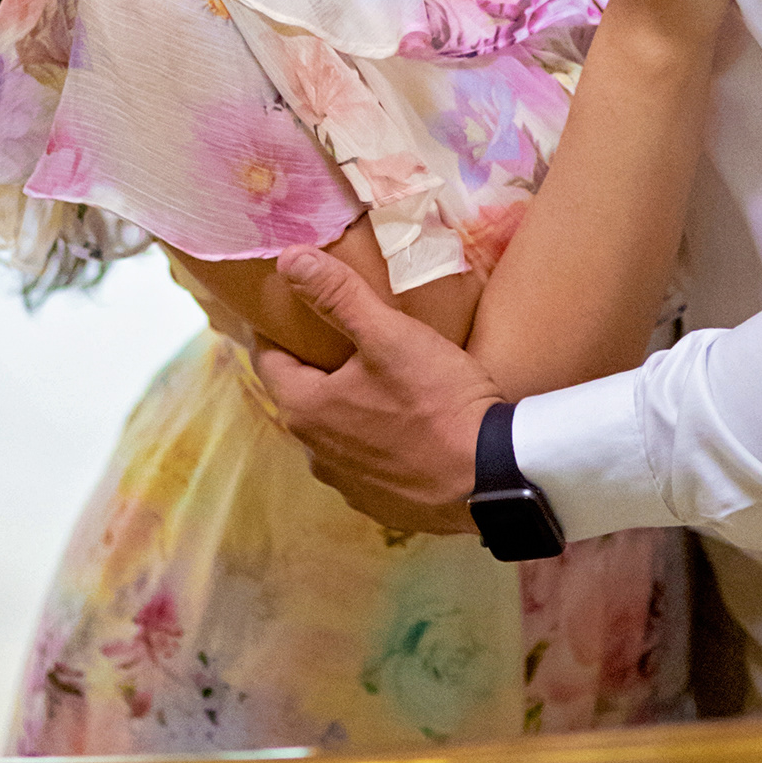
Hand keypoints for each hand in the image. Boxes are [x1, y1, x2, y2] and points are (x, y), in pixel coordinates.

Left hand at [257, 246, 496, 533]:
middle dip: (314, 366)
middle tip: (340, 335)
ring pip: (332, 431)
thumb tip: (287, 259)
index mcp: (305, 409)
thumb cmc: (437, 401)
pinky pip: (362, 461)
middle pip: (301, 396)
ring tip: (374, 379)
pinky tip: (401, 425)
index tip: (289, 308)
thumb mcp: (390, 336)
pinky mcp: (378, 503)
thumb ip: (338, 295)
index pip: (269, 360)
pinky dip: (372, 440)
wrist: (492, 476)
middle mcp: (314, 452)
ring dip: (344, 406)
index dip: (277, 330)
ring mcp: (346, 483)